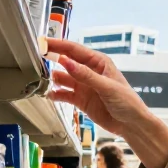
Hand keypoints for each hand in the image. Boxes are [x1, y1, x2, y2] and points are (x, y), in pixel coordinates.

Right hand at [45, 38, 167, 167]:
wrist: (132, 124)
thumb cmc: (127, 102)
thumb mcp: (107, 87)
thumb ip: (85, 75)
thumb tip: (65, 61)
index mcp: (99, 62)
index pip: (75, 50)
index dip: (58, 45)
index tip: (43, 43)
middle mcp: (89, 71)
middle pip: (66, 61)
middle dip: (52, 58)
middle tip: (35, 57)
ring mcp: (84, 85)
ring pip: (63, 78)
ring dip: (52, 77)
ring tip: (40, 77)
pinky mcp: (81, 99)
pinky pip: (64, 94)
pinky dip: (56, 93)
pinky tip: (49, 94)